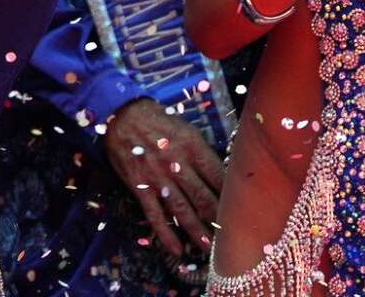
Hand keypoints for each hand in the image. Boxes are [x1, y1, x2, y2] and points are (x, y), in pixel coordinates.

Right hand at [103, 98, 224, 259]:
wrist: (122, 115)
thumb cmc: (159, 121)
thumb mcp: (187, 129)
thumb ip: (202, 153)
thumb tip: (220, 178)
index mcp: (193, 147)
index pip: (218, 177)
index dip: (231, 196)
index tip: (241, 212)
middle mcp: (177, 164)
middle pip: (203, 198)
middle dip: (218, 220)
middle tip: (230, 237)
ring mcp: (157, 178)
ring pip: (181, 210)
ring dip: (196, 231)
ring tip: (209, 249)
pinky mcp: (140, 187)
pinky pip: (154, 214)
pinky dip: (165, 234)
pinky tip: (175, 250)